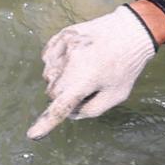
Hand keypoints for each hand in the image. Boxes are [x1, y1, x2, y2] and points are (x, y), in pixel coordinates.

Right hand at [27, 4, 158, 138]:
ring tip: (82, 70)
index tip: (32, 135)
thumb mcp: (117, 95)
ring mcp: (64, 46)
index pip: (61, 105)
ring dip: (59, 79)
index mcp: (86, 79)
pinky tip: (73, 60)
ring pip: (48, 74)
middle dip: (63, 95)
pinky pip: (47, 57)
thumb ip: (92, 109)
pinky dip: (55, 63)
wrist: (131, 30)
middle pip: (52, 91)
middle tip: (85, 88)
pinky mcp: (61, 35)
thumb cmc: (126, 66)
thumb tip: (70, 112)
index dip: (46, 123)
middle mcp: (71, 62)